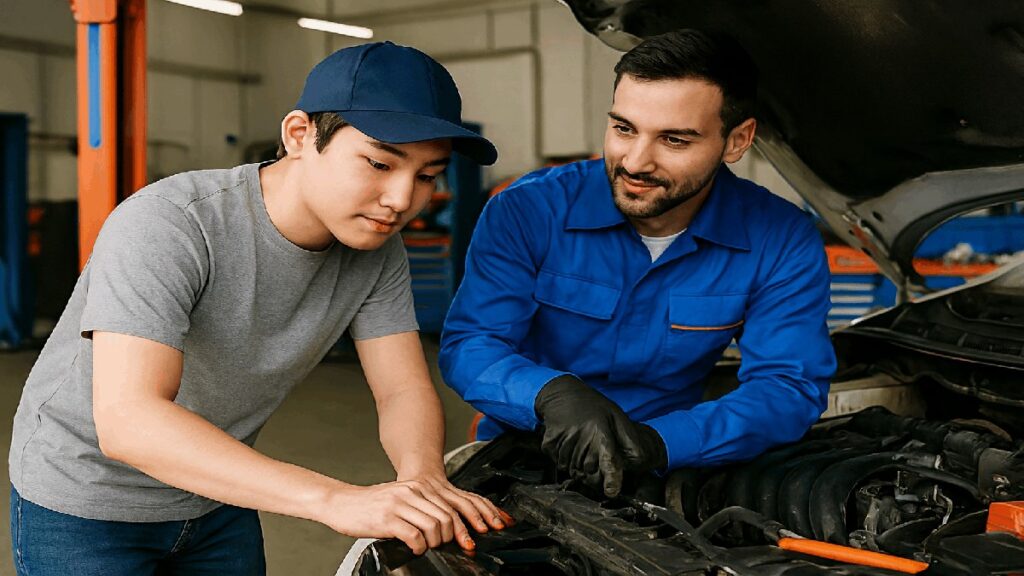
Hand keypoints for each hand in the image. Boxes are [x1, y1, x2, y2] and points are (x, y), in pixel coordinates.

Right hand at [317, 477, 511, 554]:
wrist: (341, 503)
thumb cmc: (369, 504)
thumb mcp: (398, 498)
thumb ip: (418, 506)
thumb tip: (441, 525)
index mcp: (416, 486)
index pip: (449, 507)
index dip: (460, 527)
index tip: (464, 541)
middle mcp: (410, 492)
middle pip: (446, 518)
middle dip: (450, 538)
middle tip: (441, 547)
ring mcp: (399, 504)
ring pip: (434, 527)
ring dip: (435, 543)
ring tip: (426, 547)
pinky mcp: (387, 519)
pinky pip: (415, 536)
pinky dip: (419, 547)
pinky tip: (413, 549)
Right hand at [534, 375, 666, 496]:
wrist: (561, 393)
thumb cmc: (593, 407)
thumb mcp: (616, 416)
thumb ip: (628, 439)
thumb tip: (638, 461)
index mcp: (600, 429)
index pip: (607, 458)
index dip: (611, 477)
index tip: (611, 491)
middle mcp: (580, 435)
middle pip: (589, 472)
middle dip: (595, 476)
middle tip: (597, 463)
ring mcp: (563, 440)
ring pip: (573, 471)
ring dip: (580, 468)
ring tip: (583, 449)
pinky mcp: (549, 444)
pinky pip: (560, 465)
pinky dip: (566, 461)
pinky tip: (570, 446)